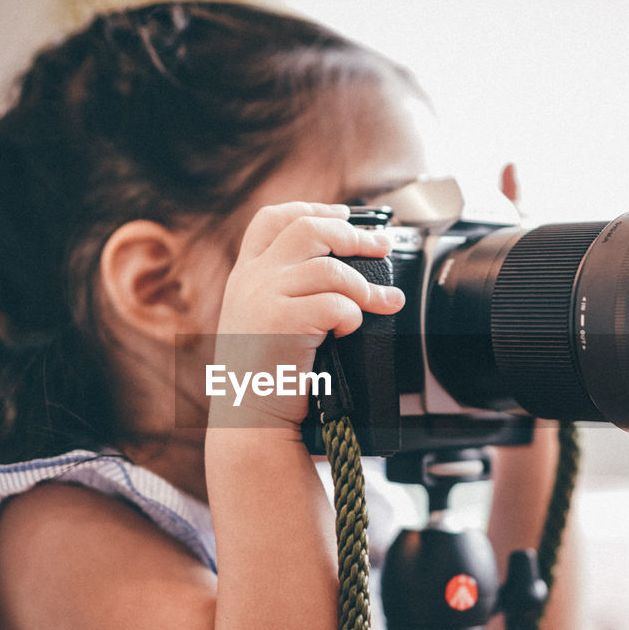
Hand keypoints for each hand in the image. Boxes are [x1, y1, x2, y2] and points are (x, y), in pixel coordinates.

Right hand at [211, 202, 404, 429]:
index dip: (313, 208)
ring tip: (384, 302)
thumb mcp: (261, 322)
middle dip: (352, 234)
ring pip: (329, 267)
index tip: (345, 214)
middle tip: (381, 247)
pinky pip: (335, 304)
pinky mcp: (281, 322)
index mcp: (244, 275)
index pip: (273, 219)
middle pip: (307, 229)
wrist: (250, 421)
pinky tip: (351, 329)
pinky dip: (352, 315)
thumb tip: (340, 268)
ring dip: (364, 284)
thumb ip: (285, 291)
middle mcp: (250, 280)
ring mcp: (263, 298)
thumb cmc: (266, 379)